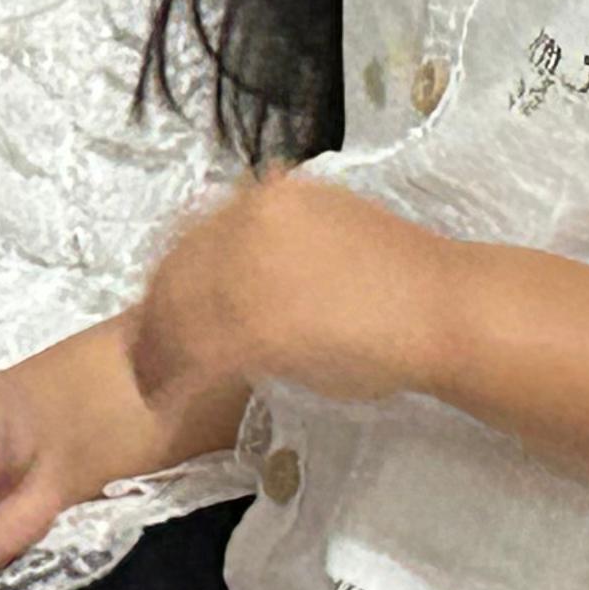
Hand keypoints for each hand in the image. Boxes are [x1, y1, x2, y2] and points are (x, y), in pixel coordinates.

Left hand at [128, 174, 455, 412]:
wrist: (442, 307)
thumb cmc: (398, 281)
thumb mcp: (326, 232)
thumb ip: (277, 240)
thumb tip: (237, 270)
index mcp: (273, 195)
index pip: (193, 235)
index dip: (169, 278)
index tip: (160, 310)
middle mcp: (254, 219)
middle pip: (178, 271)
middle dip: (156, 316)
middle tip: (146, 355)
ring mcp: (255, 268)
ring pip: (180, 313)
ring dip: (159, 351)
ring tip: (154, 382)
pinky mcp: (260, 321)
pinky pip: (199, 351)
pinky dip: (177, 375)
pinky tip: (171, 394)